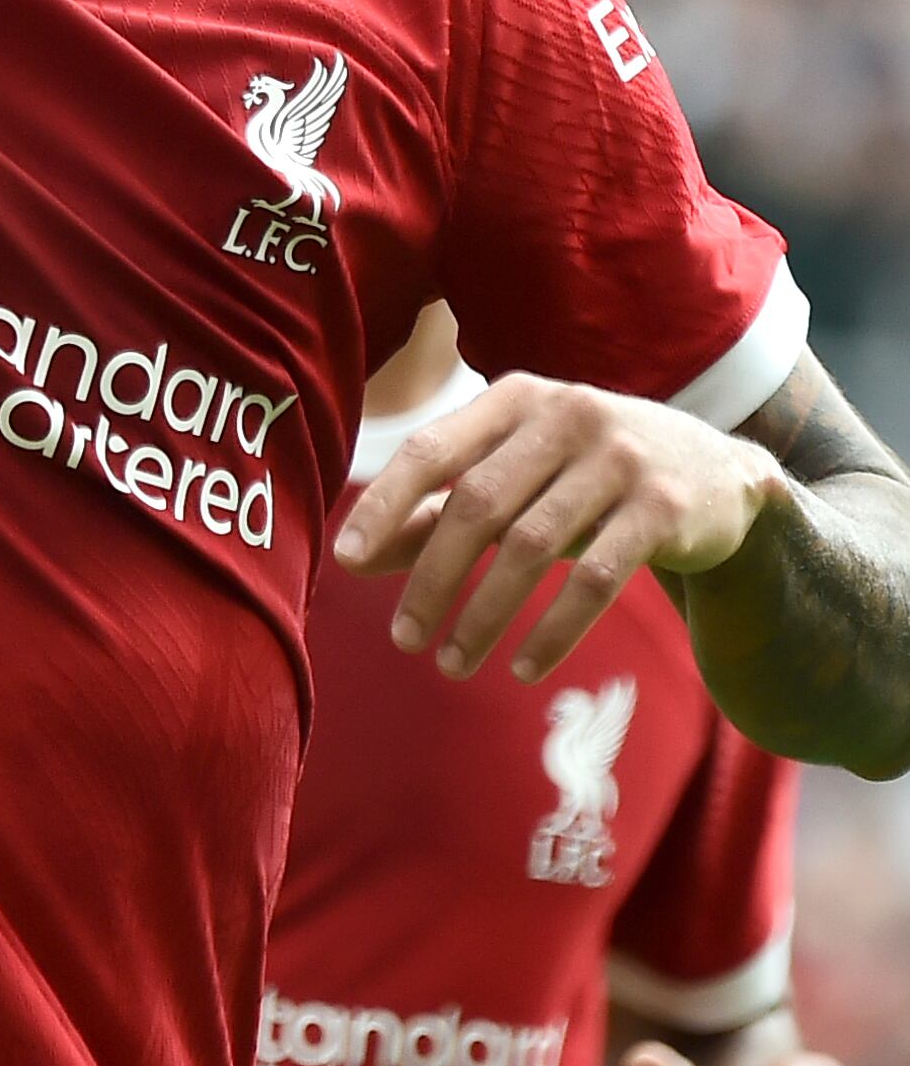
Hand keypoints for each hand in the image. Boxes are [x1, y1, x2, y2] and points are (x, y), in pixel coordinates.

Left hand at [335, 371, 780, 681]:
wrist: (720, 474)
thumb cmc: (587, 475)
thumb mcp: (518, 475)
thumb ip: (440, 507)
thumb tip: (357, 557)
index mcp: (517, 398)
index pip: (434, 447)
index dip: (386, 502)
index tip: (347, 560)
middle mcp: (567, 416)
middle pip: (478, 504)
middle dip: (433, 576)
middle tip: (402, 638)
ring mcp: (621, 459)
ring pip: (534, 547)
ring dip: (485, 614)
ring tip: (451, 663)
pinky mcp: (665, 507)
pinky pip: (598, 578)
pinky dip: (555, 629)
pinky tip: (524, 667)